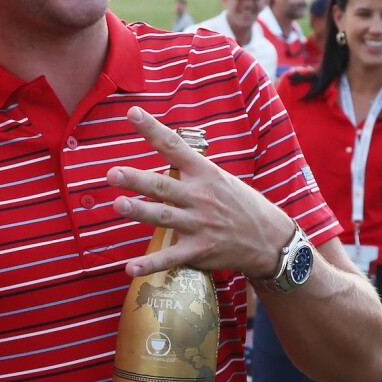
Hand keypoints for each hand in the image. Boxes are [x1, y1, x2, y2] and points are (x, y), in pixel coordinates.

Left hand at [106, 107, 294, 278]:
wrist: (269, 239)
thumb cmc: (237, 203)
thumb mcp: (218, 177)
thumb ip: (189, 168)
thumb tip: (163, 148)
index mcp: (203, 173)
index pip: (174, 146)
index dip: (152, 129)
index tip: (132, 113)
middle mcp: (200, 196)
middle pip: (162, 185)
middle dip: (136, 179)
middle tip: (112, 173)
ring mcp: (199, 224)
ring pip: (163, 217)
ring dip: (139, 212)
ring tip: (117, 205)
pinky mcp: (199, 250)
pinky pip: (170, 258)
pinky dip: (150, 264)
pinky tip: (129, 268)